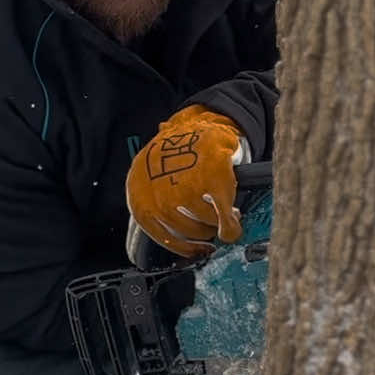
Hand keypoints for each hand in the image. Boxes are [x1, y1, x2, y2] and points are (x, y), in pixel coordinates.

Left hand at [125, 105, 249, 259]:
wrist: (198, 123)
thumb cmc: (175, 155)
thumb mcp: (151, 181)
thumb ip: (159, 209)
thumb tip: (180, 244)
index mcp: (140, 195)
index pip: (160, 235)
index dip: (183, 247)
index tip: (197, 251)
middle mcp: (159, 193)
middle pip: (185, 230)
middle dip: (203, 232)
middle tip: (213, 229)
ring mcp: (186, 186)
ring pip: (206, 224)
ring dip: (217, 224)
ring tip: (223, 215)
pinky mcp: (213, 179)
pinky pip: (224, 214)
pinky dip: (231, 224)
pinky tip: (234, 223)